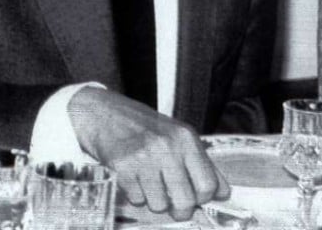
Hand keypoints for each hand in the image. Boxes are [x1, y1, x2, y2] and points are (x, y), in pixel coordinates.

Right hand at [68, 87, 228, 220]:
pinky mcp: (122, 166)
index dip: (202, 198)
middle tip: (172, 204)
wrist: (100, 112)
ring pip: (160, 204)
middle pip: (186, 201)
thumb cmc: (141, 126)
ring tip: (147, 184)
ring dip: (153, 201)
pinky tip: (131, 177)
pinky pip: (137, 199)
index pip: (209, 185)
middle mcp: (167, 146)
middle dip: (180, 209)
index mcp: (185, 138)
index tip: (193, 197)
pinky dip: (135, 194)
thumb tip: (221, 193)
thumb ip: (199, 161)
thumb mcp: (176, 134)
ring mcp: (143, 156)